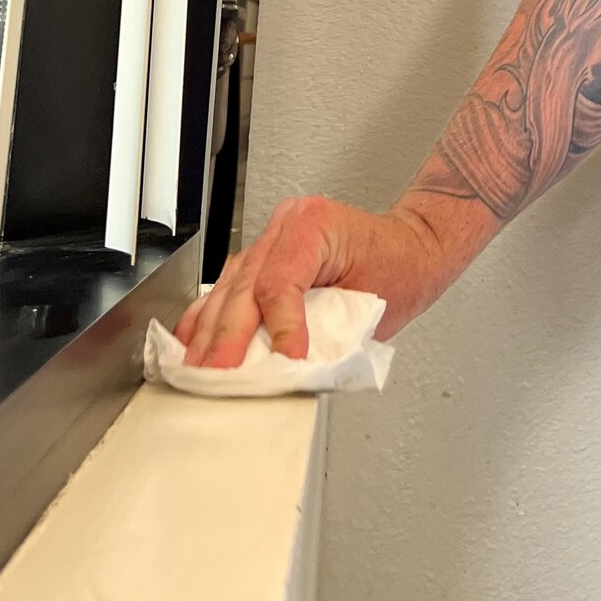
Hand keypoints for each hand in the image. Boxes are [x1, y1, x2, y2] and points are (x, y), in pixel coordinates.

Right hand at [175, 195, 449, 366]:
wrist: (408, 247)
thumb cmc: (399, 269)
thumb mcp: (372, 306)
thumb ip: (328, 337)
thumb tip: (291, 371)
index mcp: (316, 225)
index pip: (280, 281)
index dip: (278, 327)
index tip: (282, 362)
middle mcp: (288, 224)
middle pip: (246, 286)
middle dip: (228, 338)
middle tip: (217, 377)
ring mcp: (271, 236)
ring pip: (229, 287)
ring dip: (210, 333)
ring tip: (197, 370)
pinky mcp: (263, 254)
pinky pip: (229, 286)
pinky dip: (210, 317)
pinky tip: (192, 342)